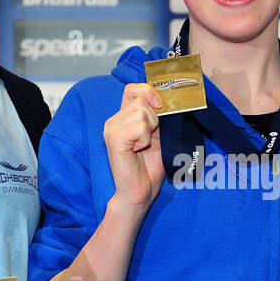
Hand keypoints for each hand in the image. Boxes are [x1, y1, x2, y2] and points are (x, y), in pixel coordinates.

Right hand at [103, 83, 164, 213]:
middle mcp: (114, 121)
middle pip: (142, 99)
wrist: (140, 192)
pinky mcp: (114, 139)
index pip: (133, 88)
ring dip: (150, 131)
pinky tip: (138, 151)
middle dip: (155, 119)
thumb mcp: (158, 136)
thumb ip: (159, 117)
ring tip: (143, 146)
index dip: (149, 92)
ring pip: (142, 112)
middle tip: (150, 139)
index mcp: (123, 118)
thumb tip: (168, 99)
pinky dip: (145, 139)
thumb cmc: (149, 168)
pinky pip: (139, 127)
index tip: (161, 108)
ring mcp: (111, 129)